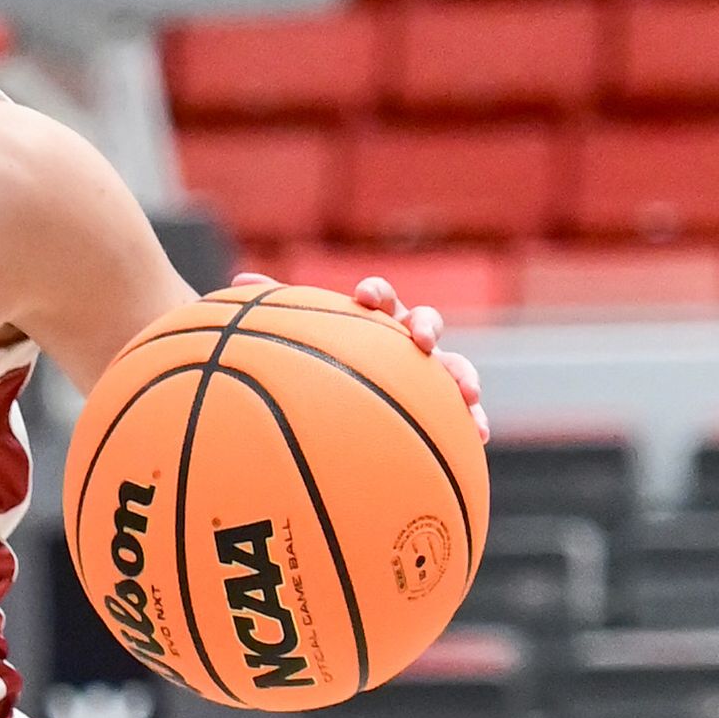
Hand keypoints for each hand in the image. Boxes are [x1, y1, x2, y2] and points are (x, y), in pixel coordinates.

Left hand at [233, 270, 488, 443]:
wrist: (340, 401)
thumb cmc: (320, 367)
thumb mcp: (296, 342)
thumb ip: (276, 313)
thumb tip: (240, 281)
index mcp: (373, 322)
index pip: (377, 298)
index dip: (375, 294)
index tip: (363, 297)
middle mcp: (404, 342)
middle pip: (423, 323)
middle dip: (425, 327)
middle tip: (421, 339)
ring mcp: (425, 374)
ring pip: (451, 366)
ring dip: (462, 374)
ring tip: (468, 391)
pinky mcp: (439, 406)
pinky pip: (459, 412)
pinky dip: (472, 418)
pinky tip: (478, 436)